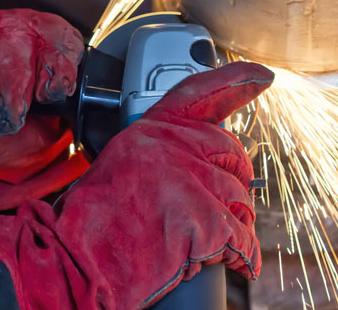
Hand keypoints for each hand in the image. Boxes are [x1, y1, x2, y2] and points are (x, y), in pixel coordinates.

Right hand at [0, 61, 272, 308]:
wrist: (76, 260)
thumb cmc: (91, 222)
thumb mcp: (121, 163)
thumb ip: (161, 152)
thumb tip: (197, 160)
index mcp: (152, 130)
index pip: (201, 93)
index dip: (236, 81)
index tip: (261, 76)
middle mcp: (174, 147)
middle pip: (233, 154)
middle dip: (234, 180)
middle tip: (217, 202)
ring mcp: (192, 183)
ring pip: (240, 199)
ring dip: (232, 222)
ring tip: (203, 239)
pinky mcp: (205, 222)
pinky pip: (244, 237)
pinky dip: (243, 256)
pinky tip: (234, 261)